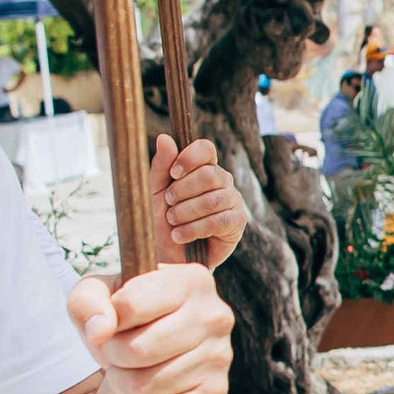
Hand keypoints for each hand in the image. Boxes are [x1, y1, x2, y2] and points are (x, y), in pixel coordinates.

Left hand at [67, 259, 232, 393]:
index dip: (110, 320)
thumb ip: (87, 301)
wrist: (151, 352)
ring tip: (128, 372)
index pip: (131, 304)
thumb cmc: (123, 318)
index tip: (115, 322)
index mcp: (191, 279)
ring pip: (146, 385)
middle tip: (116, 353)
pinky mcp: (216, 392)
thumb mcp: (96, 296)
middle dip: (113, 357)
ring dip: (122, 385)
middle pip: (138, 350)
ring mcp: (220, 356)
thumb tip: (100, 331)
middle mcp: (215, 314)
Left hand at [148, 130, 247, 270]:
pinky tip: (181, 236)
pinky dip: (195, 229)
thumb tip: (164, 137)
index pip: (206, 148)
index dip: (190, 158)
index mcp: (203, 168)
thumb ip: (161, 166)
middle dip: (183, 191)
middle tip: (168, 205)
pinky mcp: (238, 223)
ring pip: (213, 199)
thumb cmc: (160, 222)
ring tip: (172, 223)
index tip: (173, 174)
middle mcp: (222, 181)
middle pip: (209, 174)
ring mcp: (233, 201)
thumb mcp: (155, 192)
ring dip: (185, 213)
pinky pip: (219, 220)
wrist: (167, 256)